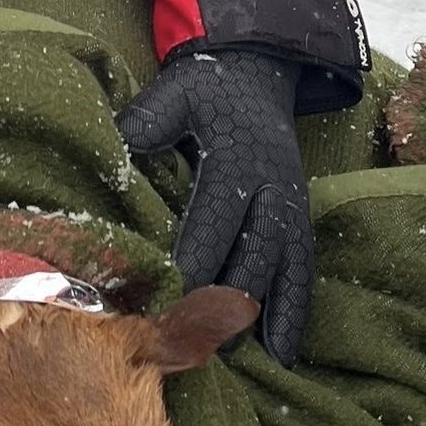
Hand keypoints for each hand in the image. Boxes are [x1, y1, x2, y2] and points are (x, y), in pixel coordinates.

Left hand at [118, 50, 312, 364]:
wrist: (260, 71)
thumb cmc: (208, 89)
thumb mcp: (178, 91)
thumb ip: (151, 119)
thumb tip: (124, 145)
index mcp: (238, 163)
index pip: (214, 221)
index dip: (194, 261)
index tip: (169, 298)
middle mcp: (272, 190)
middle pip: (251, 254)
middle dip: (223, 299)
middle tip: (193, 340)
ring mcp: (290, 208)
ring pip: (282, 270)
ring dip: (261, 315)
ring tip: (238, 354)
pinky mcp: (299, 221)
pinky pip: (302, 273)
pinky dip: (294, 313)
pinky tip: (282, 352)